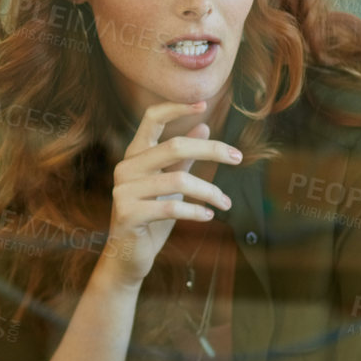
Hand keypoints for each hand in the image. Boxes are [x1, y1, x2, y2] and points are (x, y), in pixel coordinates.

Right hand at [99, 101, 241, 286]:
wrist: (128, 256)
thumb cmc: (151, 218)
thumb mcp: (170, 184)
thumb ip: (183, 158)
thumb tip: (204, 126)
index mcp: (135, 155)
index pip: (151, 119)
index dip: (176, 108)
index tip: (203, 103)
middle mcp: (126, 168)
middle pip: (174, 146)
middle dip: (211, 151)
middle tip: (237, 158)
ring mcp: (123, 190)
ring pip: (178, 180)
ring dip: (209, 191)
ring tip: (225, 202)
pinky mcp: (127, 214)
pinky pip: (171, 207)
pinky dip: (196, 211)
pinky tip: (209, 216)